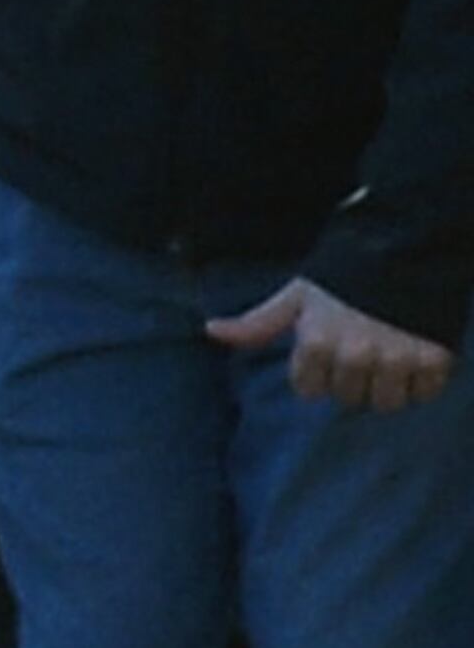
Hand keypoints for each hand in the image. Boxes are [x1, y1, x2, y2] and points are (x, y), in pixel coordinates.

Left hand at [202, 277, 453, 412]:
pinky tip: (417, 357)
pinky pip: (425, 393)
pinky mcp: (435, 357)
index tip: (329, 353)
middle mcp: (355, 355)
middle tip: (364, 351)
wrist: (407, 245)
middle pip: (350, 399)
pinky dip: (423, 381)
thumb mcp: (298, 296)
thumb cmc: (345, 273)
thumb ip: (258, 322)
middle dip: (353, 379)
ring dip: (388, 386)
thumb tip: (211, 330)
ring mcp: (397, 358)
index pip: (309, 391)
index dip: (317, 373)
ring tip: (391, 357)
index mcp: (318, 342)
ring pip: (386, 402)